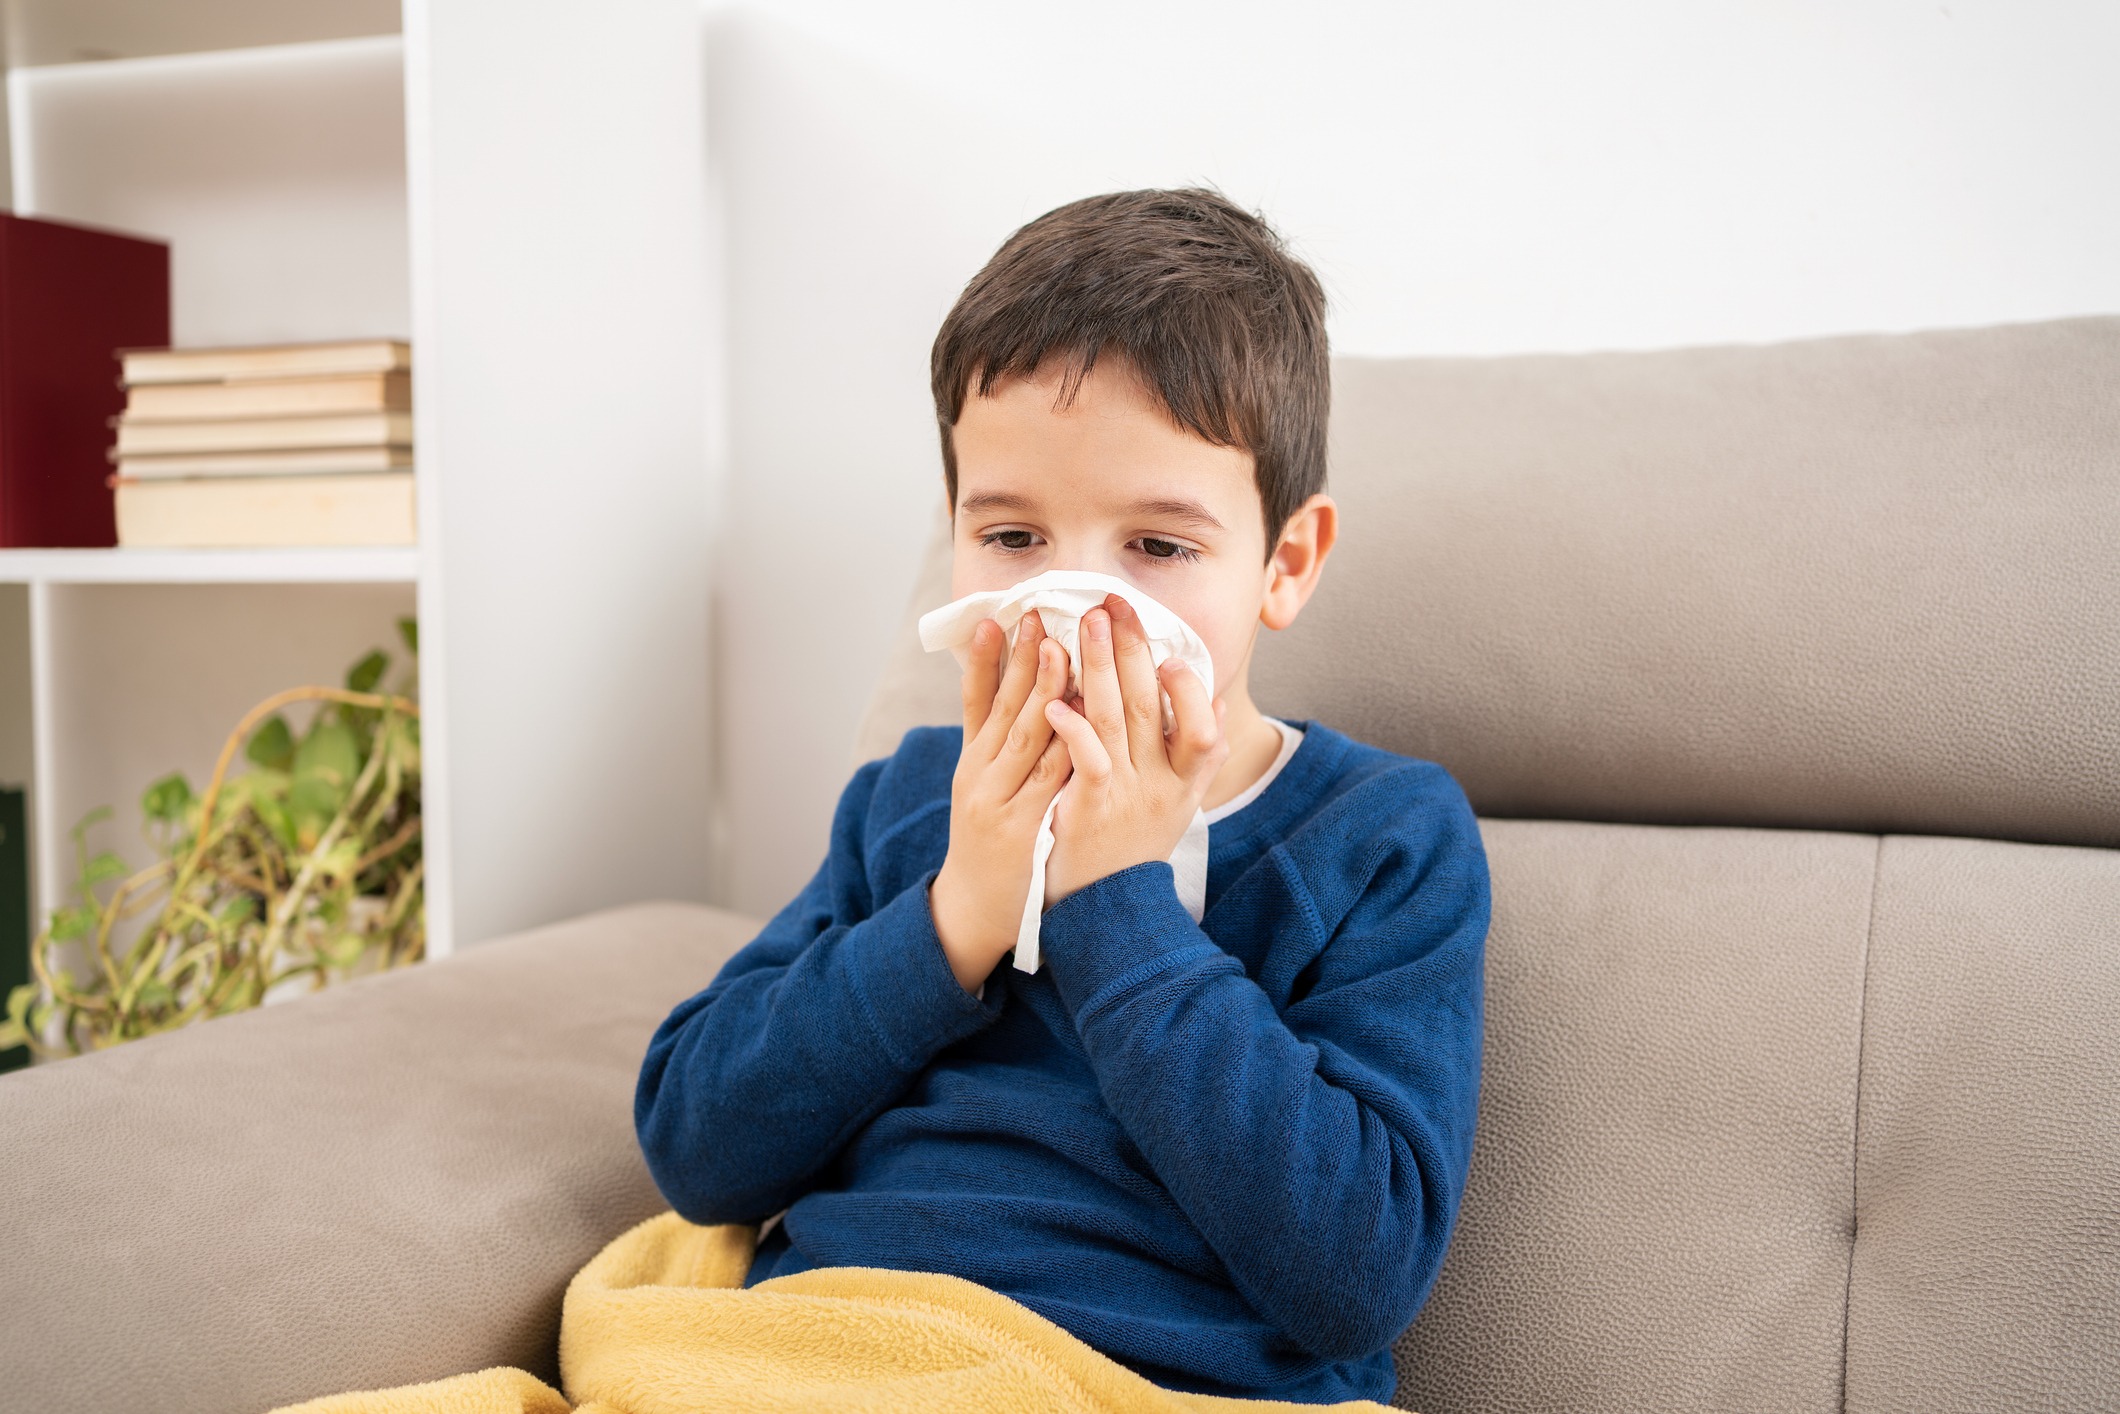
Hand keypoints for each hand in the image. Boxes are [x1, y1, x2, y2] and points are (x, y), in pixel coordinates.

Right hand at [929, 611, 1072, 990]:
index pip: (978, 699)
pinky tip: (1081, 718)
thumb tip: (1015, 684)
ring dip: (1043, 692)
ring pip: (1025, 737)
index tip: (1003, 617)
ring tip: (1060, 651)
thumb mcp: (982, 783)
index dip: (990, 657)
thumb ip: (996, 737)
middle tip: (1039, 617)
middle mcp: (979, 776)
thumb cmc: (987, 840)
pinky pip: (1050, 780)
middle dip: (1021, 659)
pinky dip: (1065, 745)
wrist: (973, 909)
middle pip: (1001, 708)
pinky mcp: (1024, 828)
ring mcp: (1000, 802)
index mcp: (972, 761)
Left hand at [1041, 595, 1226, 904]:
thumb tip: (1215, 703)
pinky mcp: (1087, 812)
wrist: (1104, 913)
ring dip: (1097, 667)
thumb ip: (1196, 757)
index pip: (1203, 730)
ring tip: (1085, 624)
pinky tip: (1056, 700)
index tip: (1172, 655)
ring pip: (1115, 720)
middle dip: (1132, 649)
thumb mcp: (1177, 806)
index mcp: (1185, 783)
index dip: (1190, 691)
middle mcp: (1160, 787)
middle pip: (1150, 707)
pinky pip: (1086, 762)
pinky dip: (1073, 729)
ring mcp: (1125, 798)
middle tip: (1114, 602)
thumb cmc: (1133, 847)